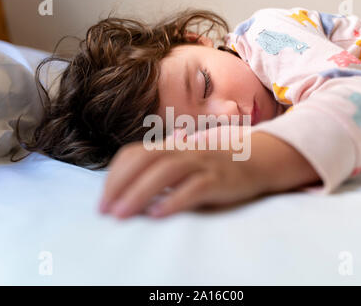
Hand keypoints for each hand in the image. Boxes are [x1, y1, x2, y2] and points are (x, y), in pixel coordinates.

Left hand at [98, 127, 272, 218]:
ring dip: (140, 193)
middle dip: (120, 184)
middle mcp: (184, 151)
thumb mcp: (185, 161)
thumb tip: (128, 190)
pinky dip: (175, 200)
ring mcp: (203, 163)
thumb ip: (160, 169)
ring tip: (123, 215)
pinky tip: (158, 215)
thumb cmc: (214, 164)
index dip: (114, 175)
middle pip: (146, 160)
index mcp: (171, 147)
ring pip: (167, 172)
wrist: (257, 158)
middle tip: (105, 210)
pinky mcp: (221, 179)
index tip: (103, 200)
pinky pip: (196, 188)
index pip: (134, 153)